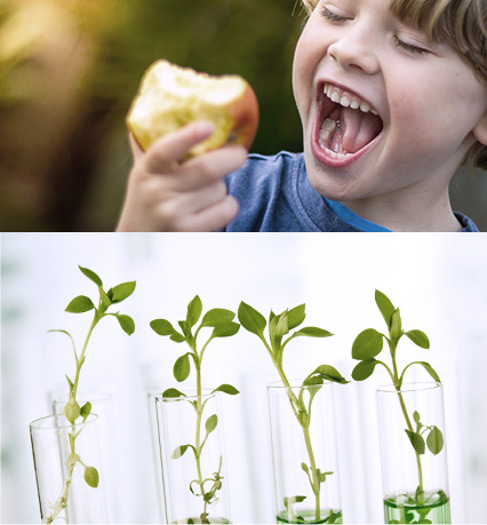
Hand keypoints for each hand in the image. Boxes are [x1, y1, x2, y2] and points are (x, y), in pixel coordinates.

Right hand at [116, 121, 245, 230]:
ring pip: (219, 189)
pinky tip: (219, 206)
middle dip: (231, 157)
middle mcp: (158, 192)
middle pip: (206, 169)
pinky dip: (229, 205)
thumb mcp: (142, 172)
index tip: (208, 126)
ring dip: (224, 186)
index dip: (188, 137)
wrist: (137, 243)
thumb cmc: (146, 199)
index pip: (164, 150)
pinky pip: (225, 210)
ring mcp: (174, 214)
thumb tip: (159, 103)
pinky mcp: (190, 232)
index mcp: (147, 170)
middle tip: (240, 153)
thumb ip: (150, 144)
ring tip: (213, 189)